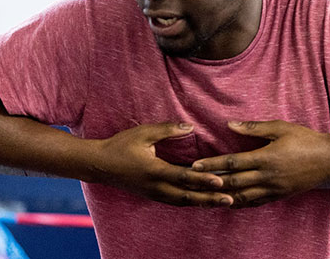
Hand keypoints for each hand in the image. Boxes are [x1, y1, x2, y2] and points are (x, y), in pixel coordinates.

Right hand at [89, 123, 233, 207]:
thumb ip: (167, 130)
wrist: (99, 165)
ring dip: (203, 203)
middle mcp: (156, 187)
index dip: (203, 180)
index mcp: (154, 171)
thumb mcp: (143, 133)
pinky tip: (204, 202)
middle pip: (187, 196)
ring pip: (183, 202)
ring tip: (223, 203)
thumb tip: (189, 126)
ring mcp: (154, 194)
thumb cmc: (121, 145)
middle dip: (209, 199)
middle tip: (230, 199)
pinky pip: (176, 202)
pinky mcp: (152, 195)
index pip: (183, 177)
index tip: (220, 181)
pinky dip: (192, 203)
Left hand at [191, 120, 329, 207]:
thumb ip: (254, 128)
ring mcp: (273, 188)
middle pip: (232, 182)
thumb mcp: (280, 128)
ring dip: (221, 197)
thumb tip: (230, 124)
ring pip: (241, 197)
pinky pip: (254, 202)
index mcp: (266, 157)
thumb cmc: (305, 140)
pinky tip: (228, 202)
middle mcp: (267, 176)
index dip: (212, 165)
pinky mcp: (278, 195)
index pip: (232, 162)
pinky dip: (239, 203)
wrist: (329, 160)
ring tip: (204, 196)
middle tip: (192, 183)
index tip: (195, 165)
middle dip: (210, 183)